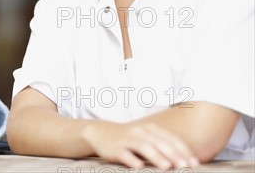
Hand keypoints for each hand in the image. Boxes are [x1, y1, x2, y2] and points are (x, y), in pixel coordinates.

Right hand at [82, 121, 199, 168]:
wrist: (101, 133)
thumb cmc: (130, 139)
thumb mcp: (147, 138)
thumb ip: (163, 146)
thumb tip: (186, 161)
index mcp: (151, 129)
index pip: (170, 139)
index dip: (183, 151)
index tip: (194, 164)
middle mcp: (140, 132)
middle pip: (159, 142)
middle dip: (173, 155)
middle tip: (184, 166)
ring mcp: (127, 139)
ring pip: (143, 146)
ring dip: (156, 156)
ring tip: (167, 167)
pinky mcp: (115, 148)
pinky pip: (124, 153)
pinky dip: (131, 159)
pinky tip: (138, 167)